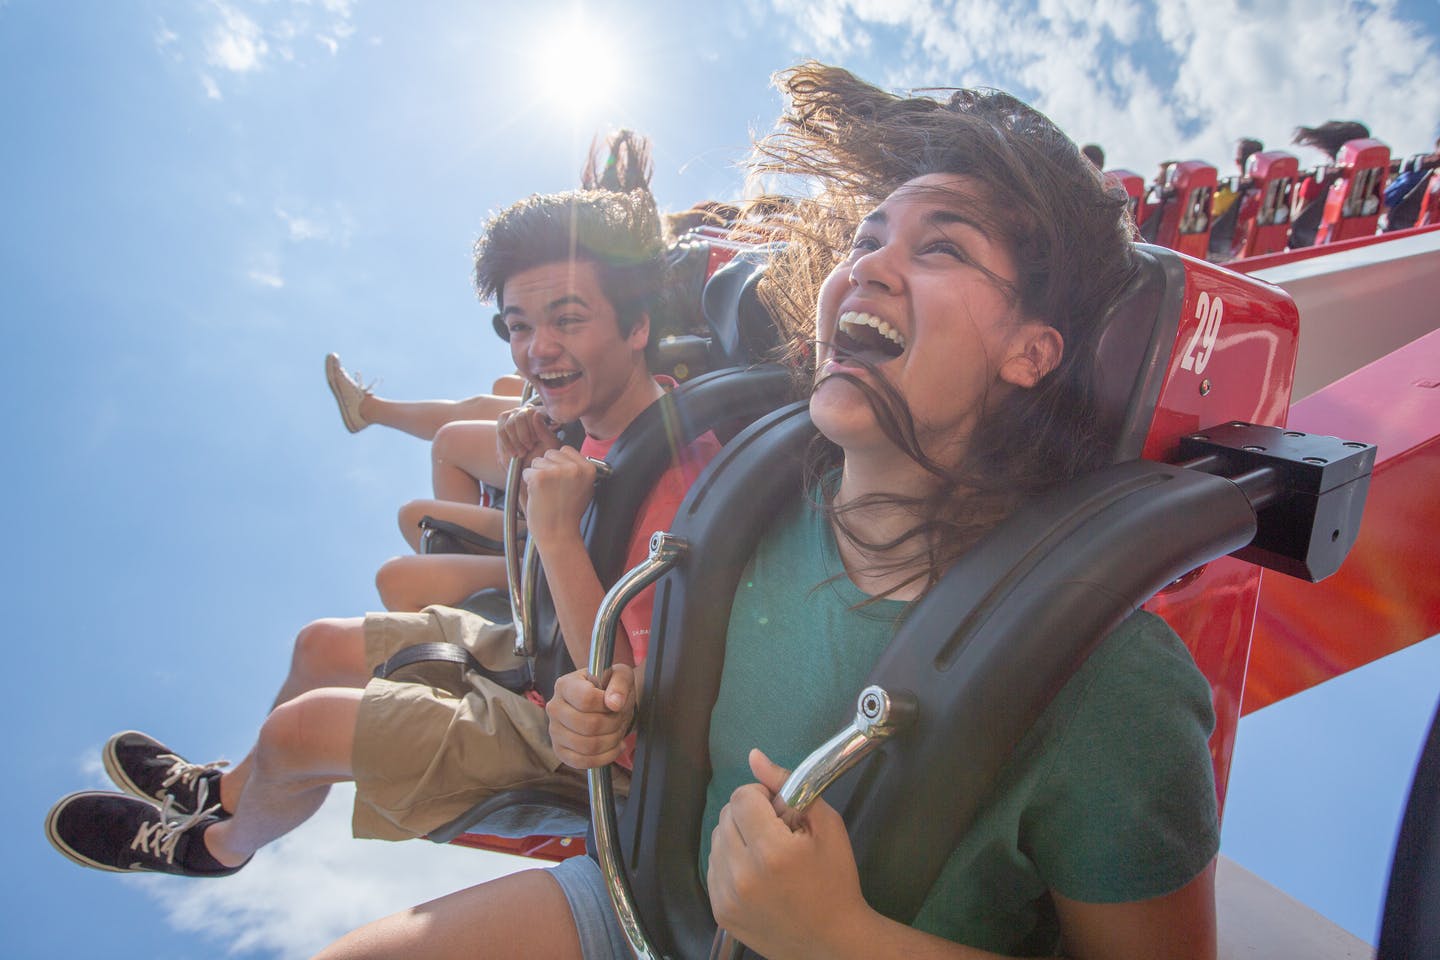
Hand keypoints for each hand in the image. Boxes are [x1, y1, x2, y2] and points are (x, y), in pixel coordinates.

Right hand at [495, 404, 560, 466]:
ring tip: (521, 453)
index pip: (532, 413)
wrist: (529, 464)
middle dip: (523, 437)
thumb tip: (536, 413)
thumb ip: (544, 430)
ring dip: (515, 442)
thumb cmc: (543, 452)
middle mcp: (528, 409)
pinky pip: (501, 430)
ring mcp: (514, 413)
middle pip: (520, 417)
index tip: (534, 444)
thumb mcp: (550, 444)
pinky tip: (513, 453)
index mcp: (542, 413)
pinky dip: (507, 444)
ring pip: (509, 425)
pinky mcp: (503, 420)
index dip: (531, 430)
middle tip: (527, 450)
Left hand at [521, 447, 594, 548]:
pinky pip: (527, 471)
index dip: (559, 464)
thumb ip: (578, 470)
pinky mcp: (540, 477)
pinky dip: (528, 483)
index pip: (566, 450)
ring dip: (537, 475)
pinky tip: (538, 495)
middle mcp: (574, 468)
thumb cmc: (568, 514)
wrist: (558, 533)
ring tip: (546, 493)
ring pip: (537, 461)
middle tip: (553, 488)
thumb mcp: (584, 489)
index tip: (561, 480)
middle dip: (548, 468)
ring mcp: (556, 471)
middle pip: (550, 453)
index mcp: (588, 469)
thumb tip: (566, 455)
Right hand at [547, 665, 635, 767]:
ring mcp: (554, 731)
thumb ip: (620, 684)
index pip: (586, 699)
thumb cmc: (609, 687)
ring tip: (617, 731)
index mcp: (564, 685)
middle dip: (613, 724)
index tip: (614, 702)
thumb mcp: (620, 676)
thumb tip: (614, 703)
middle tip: (620, 718)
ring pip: (587, 746)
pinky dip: (604, 757)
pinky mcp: (560, 751)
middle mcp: (554, 708)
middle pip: (589, 725)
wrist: (603, 703)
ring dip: (611, 741)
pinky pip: (582, 762)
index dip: (606, 704)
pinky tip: (613, 746)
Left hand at [707, 750, 868, 958]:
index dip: (763, 796)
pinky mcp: (719, 912)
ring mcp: (726, 897)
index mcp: (771, 851)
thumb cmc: (835, 880)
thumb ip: (789, 786)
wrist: (833, 940)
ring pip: (716, 840)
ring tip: (767, 855)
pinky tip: (757, 874)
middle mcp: (742, 875)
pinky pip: (713, 867)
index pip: (742, 797)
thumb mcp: (827, 825)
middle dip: (750, 815)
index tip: (781, 810)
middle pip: (726, 815)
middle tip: (777, 833)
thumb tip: (754, 756)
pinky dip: (731, 862)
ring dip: (738, 837)